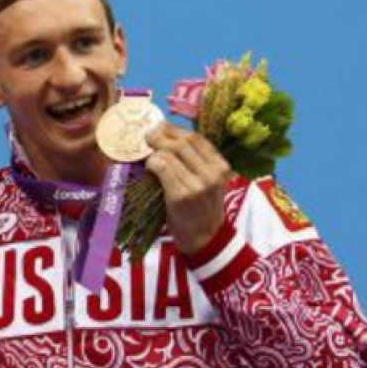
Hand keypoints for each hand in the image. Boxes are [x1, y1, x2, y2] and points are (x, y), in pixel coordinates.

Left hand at [144, 123, 230, 254]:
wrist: (205, 238)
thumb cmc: (201, 209)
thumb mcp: (207, 182)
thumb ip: (194, 162)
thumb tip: (165, 138)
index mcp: (220, 166)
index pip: (196, 138)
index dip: (173, 130)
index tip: (159, 128)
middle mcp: (212, 173)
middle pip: (181, 142)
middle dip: (159, 136)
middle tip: (146, 138)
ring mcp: (197, 184)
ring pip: (169, 153)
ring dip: (153, 152)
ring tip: (147, 157)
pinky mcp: (180, 195)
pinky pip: (162, 168)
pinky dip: (151, 164)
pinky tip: (149, 169)